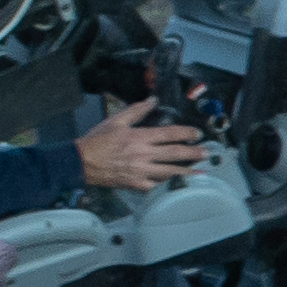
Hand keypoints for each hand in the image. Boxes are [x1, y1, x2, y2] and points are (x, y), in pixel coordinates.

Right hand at [75, 100, 210, 194]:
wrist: (79, 162)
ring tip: (202, 173)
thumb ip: (137, 110)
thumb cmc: (96, 141)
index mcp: (140, 137)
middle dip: (193, 153)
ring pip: (170, 172)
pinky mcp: (135, 184)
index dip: (187, 133)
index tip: (197, 134)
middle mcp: (143, 154)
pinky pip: (156, 186)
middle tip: (207, 153)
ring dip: (188, 172)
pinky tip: (180, 186)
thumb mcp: (116, 121)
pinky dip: (169, 186)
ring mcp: (140, 171)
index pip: (170, 134)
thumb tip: (153, 100)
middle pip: (175, 153)